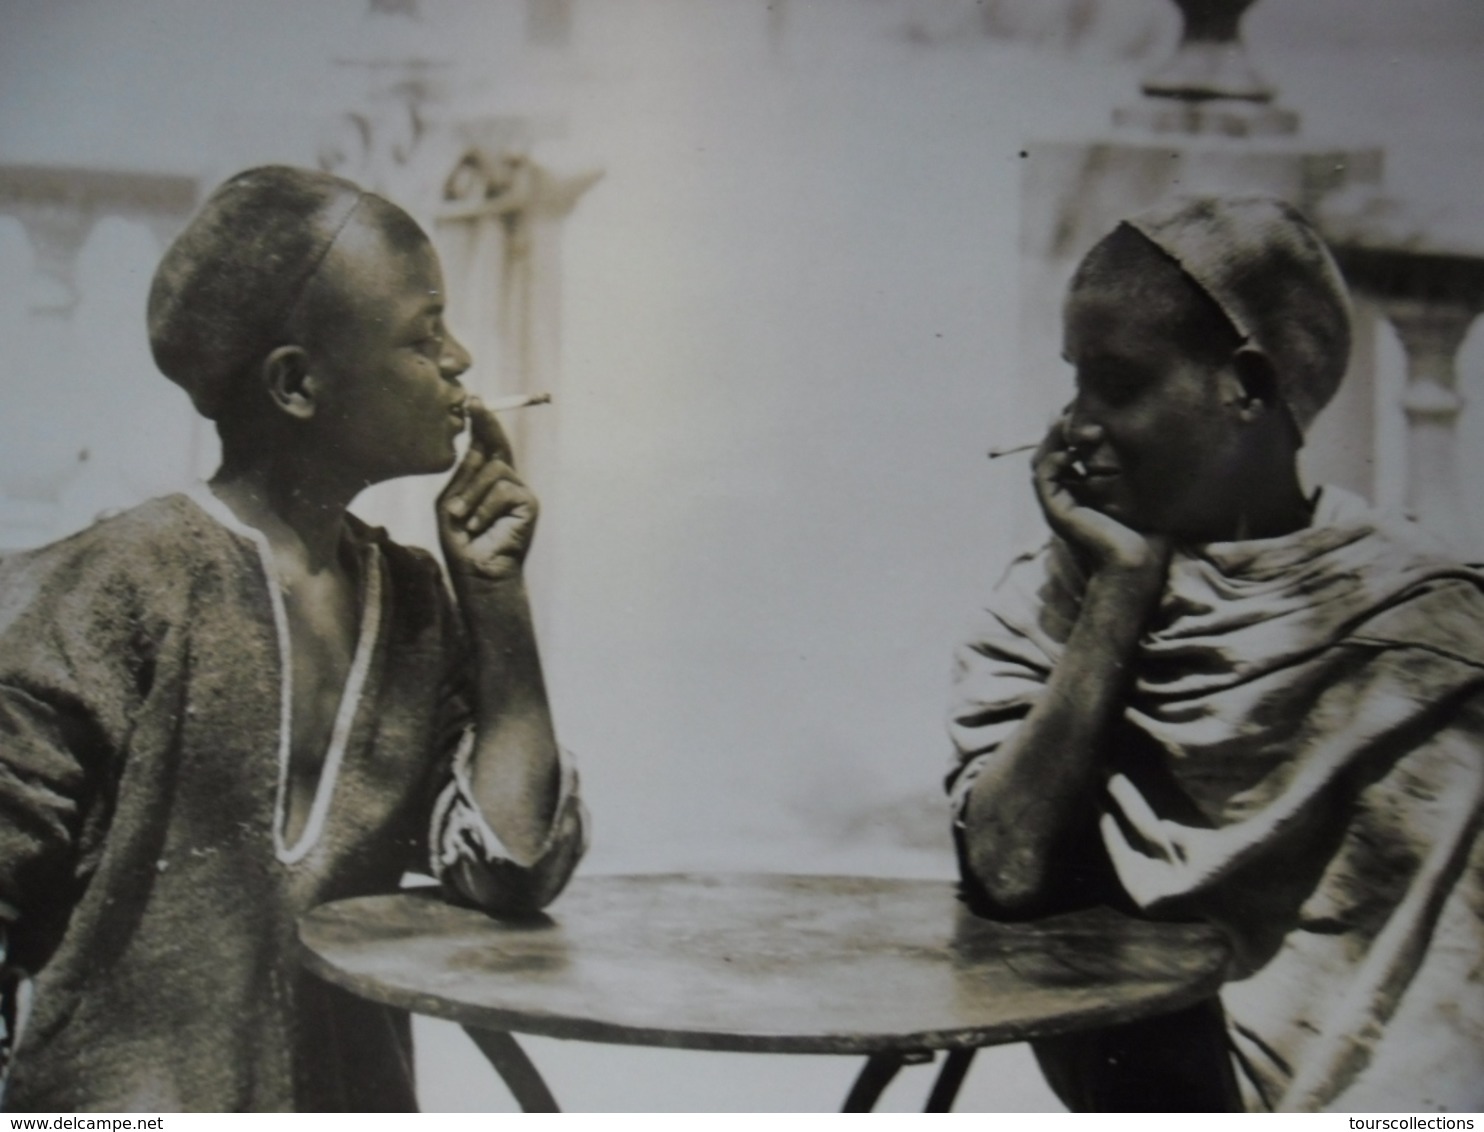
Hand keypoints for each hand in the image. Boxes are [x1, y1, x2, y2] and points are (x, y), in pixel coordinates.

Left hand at [438, 398, 538, 582]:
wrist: (478, 573)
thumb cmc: (462, 542)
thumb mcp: (451, 503)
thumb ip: (463, 475)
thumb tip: (477, 446)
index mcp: (485, 479)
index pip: (485, 445)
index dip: (481, 422)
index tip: (471, 401)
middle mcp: (506, 481)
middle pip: (499, 444)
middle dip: (485, 423)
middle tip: (473, 403)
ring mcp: (519, 491)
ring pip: (494, 470)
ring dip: (470, 494)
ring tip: (460, 518)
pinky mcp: (529, 503)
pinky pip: (503, 490)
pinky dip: (484, 508)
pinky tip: (477, 526)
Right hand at [1031, 416, 1170, 587]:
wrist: (1139, 564)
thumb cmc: (1147, 533)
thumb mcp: (1141, 491)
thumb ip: (1133, 469)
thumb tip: (1147, 439)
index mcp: (1081, 494)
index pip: (1066, 453)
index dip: (1072, 430)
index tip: (1091, 414)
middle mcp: (1065, 498)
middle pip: (1050, 452)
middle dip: (1061, 428)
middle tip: (1075, 408)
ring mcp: (1057, 505)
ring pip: (1043, 461)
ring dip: (1056, 438)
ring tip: (1074, 423)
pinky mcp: (1056, 511)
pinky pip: (1043, 477)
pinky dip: (1054, 458)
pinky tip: (1073, 449)